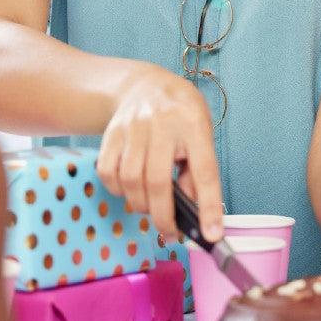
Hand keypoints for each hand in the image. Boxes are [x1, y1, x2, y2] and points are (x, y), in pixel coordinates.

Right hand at [97, 62, 223, 242]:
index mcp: (193, 125)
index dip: (208, 206)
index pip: (204, 171)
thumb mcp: (201, 132)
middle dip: (164, 217)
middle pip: (158, 182)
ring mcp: (133, 128)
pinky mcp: (111, 134)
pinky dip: (118, 190)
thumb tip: (193, 209)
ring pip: (131, 180)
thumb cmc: (180, 114)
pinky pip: (109, 173)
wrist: (145, 85)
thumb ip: (198, 169)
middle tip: (169, 233)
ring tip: (150, 206)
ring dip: (140, 204)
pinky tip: (130, 188)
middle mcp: (162, 125)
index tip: (211, 235)